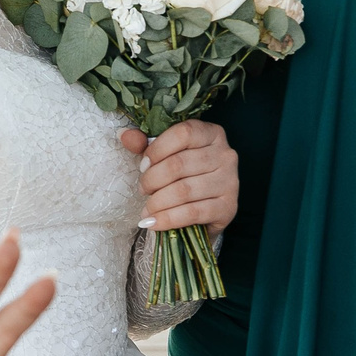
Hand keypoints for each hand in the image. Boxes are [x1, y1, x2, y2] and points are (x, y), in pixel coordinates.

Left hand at [120, 120, 238, 233]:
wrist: (206, 210)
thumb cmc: (184, 175)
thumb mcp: (165, 154)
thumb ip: (145, 144)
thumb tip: (125, 136)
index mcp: (212, 134)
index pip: (183, 133)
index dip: (157, 150)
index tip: (143, 166)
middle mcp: (226, 155)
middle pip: (180, 164)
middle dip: (153, 179)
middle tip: (143, 189)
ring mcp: (230, 182)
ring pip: (184, 190)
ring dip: (158, 202)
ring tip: (147, 209)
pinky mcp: (228, 208)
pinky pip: (192, 213)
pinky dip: (168, 219)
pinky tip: (154, 222)